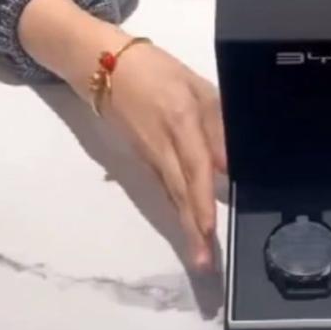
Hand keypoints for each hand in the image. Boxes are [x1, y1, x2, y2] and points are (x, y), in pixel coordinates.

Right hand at [18, 0, 226, 271]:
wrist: (100, 64)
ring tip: (198, 256)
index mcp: (180, 120)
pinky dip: (177, 209)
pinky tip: (188, 228)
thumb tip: (230, 163)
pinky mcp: (143, 158)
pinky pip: (164, 187)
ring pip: (171, 195)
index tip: (207, 229)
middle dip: (192, 229)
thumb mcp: (195, 84)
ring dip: (185, 226)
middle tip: (204, 264)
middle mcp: (163, 145)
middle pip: (180, 192)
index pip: (195, 167)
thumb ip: (216, 122)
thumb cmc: (155, 69)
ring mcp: (150, 155)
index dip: (201, 200)